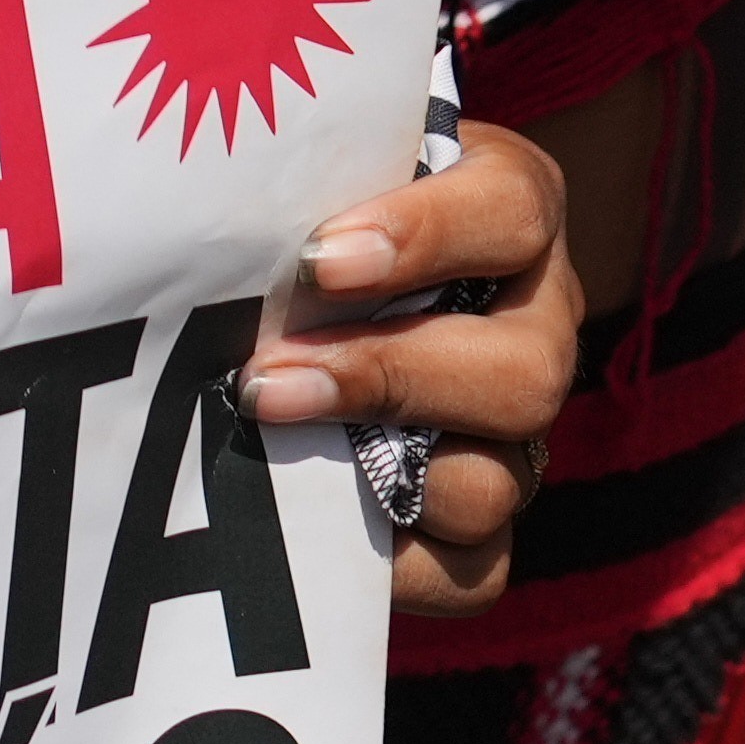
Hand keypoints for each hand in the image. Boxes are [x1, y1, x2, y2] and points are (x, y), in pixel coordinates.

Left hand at [244, 113, 572, 611]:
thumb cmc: (309, 208)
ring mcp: (518, 434)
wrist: (304, 295)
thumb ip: (297, 176)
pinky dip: (397, 563)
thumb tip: (207, 205)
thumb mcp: (318, 172)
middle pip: (527, 373)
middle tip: (270, 372)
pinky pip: (475, 571)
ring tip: (269, 435)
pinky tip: (315, 525)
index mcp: (512, 214)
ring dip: (380, 469)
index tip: (319, 260)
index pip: (514, 212)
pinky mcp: (486, 524)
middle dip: (390, 376)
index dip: (427, 236)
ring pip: (498, 479)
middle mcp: (537, 325)